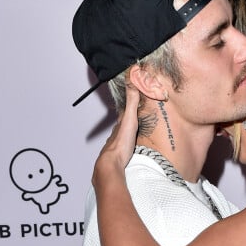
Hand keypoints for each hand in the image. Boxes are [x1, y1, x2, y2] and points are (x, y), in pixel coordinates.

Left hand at [92, 72, 140, 187]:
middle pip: (122, 127)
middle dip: (127, 123)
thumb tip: (131, 82)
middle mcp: (116, 135)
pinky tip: (130, 151)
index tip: (132, 104)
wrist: (112, 164)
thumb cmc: (120, 143)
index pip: (124, 115)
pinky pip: (124, 150)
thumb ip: (131, 103)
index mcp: (120, 126)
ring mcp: (116, 147)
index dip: (128, 109)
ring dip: (126, 136)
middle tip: (133, 120)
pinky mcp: (119, 158)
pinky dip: (127, 148)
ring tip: (133, 135)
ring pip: (121, 139)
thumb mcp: (129, 120)